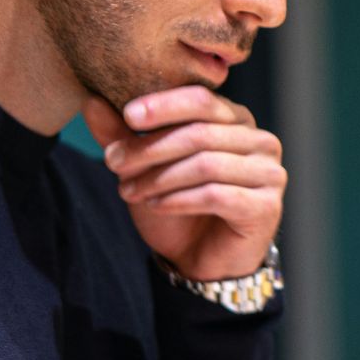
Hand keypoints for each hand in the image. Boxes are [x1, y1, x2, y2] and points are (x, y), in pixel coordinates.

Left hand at [82, 87, 284, 281]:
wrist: (200, 259)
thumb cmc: (177, 206)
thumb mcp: (143, 167)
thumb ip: (121, 135)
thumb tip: (91, 101)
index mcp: (236, 119)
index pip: (202, 99)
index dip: (164, 105)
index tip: (127, 115)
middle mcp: (260, 140)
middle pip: (199, 133)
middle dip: (149, 148)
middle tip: (113, 163)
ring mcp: (269, 173)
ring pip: (205, 164)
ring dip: (159, 178)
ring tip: (128, 191)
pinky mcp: (266, 206)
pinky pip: (217, 195)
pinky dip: (179, 200)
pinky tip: (156, 206)